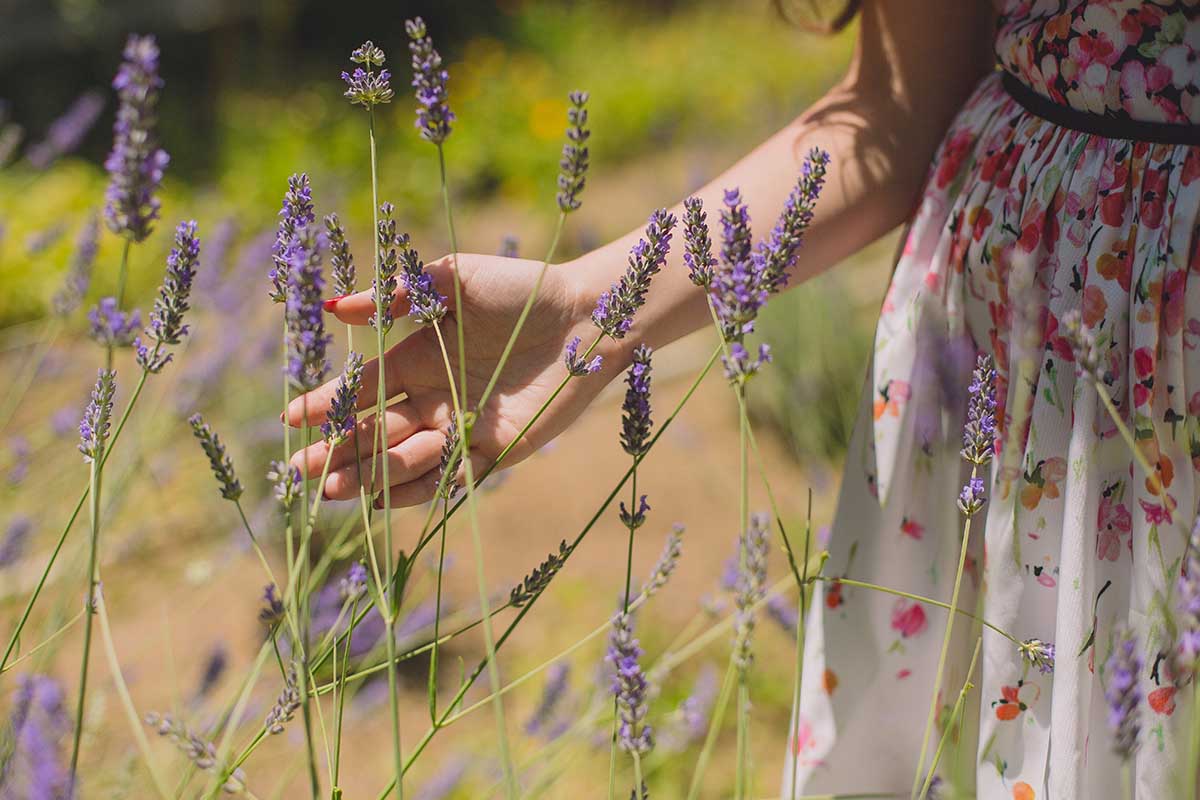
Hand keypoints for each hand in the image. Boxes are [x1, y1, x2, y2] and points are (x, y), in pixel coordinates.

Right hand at [285, 252, 618, 506]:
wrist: (585, 317)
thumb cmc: (521, 290)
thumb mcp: (452, 281)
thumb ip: (397, 296)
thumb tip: (334, 309)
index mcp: (418, 357)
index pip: (362, 389)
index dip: (326, 405)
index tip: (291, 420)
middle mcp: (435, 396)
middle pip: (375, 432)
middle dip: (336, 452)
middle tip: (298, 471)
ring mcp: (462, 427)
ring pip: (405, 459)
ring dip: (369, 475)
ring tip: (334, 487)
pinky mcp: (495, 450)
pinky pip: (450, 478)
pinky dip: (417, 489)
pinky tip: (383, 499)